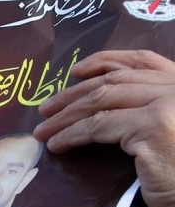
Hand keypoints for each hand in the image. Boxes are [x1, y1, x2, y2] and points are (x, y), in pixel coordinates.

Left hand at [35, 50, 174, 206]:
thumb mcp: (170, 131)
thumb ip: (149, 110)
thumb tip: (100, 106)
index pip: (144, 61)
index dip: (106, 61)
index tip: (76, 71)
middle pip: (116, 81)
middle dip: (75, 94)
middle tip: (47, 108)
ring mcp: (168, 104)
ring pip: (102, 101)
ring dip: (66, 116)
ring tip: (44, 130)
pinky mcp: (154, 127)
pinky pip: (98, 126)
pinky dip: (72, 135)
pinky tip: (58, 145)